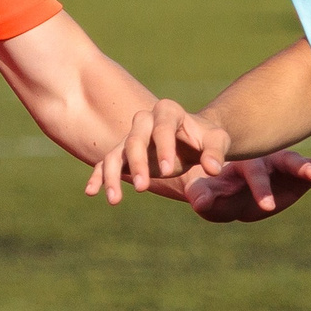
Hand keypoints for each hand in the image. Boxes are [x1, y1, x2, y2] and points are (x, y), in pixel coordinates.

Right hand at [85, 98, 228, 204]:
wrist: (192, 140)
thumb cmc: (205, 139)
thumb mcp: (217, 140)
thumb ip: (216, 152)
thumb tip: (213, 169)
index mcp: (168, 111)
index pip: (162, 127)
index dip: (164, 148)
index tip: (168, 171)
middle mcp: (145, 120)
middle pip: (134, 139)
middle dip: (137, 164)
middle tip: (142, 187)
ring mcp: (131, 137)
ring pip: (116, 153)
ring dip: (112, 175)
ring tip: (115, 199)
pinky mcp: (123, 154)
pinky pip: (105, 163)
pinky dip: (98, 177)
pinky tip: (92, 193)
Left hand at [181, 145, 310, 221]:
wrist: (226, 180)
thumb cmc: (214, 188)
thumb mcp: (206, 196)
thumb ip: (205, 198)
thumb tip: (198, 202)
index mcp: (250, 166)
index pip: (255, 175)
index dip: (259, 189)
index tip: (266, 206)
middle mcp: (276, 163)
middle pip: (291, 164)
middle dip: (302, 168)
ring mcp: (295, 169)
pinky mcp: (308, 177)